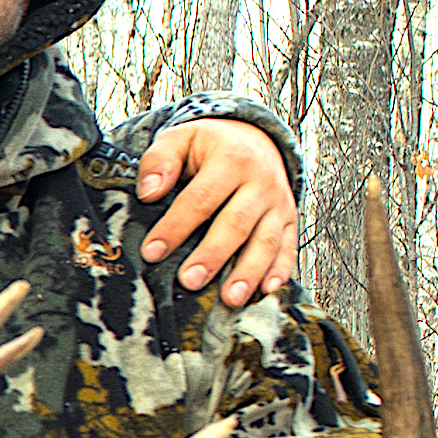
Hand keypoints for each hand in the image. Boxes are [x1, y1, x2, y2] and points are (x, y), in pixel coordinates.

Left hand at [136, 119, 298, 303]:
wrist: (255, 138)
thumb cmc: (210, 146)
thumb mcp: (181, 138)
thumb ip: (160, 159)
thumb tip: (149, 192)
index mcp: (230, 160)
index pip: (200, 198)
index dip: (175, 227)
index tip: (152, 252)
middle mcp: (260, 182)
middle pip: (235, 223)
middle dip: (212, 255)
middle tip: (189, 281)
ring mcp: (278, 203)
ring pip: (266, 241)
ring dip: (248, 272)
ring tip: (229, 299)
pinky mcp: (288, 220)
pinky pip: (288, 247)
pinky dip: (280, 270)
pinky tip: (267, 291)